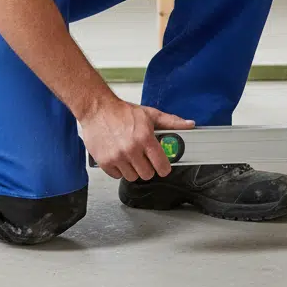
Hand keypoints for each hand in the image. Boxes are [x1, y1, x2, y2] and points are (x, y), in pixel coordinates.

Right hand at [79, 96, 194, 181]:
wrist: (97, 108)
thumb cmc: (122, 111)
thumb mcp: (149, 114)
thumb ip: (170, 122)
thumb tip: (189, 125)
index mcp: (145, 137)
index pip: (162, 165)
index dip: (164, 167)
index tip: (163, 166)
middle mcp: (131, 149)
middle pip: (147, 174)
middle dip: (147, 167)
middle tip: (143, 158)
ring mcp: (117, 157)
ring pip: (132, 177)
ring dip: (132, 169)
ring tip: (130, 156)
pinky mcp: (104, 162)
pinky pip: (117, 176)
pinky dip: (119, 169)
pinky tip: (118, 157)